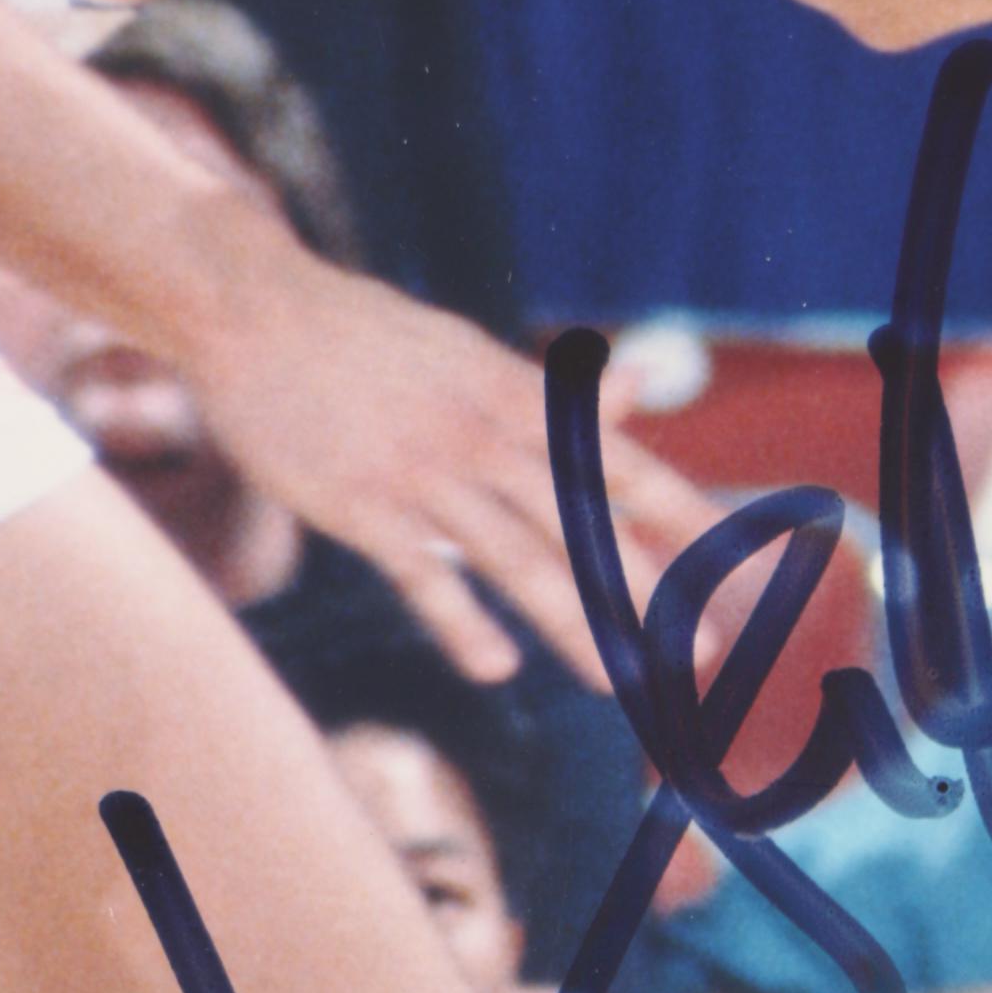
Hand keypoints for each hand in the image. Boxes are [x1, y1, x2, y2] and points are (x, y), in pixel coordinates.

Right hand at [184, 226, 720, 686]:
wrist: (256, 311)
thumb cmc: (371, 342)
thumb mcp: (473, 355)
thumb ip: (557, 393)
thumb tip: (645, 388)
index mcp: (519, 397)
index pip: (618, 463)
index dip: (680, 514)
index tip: (735, 561)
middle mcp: (485, 435)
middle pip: (581, 523)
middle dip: (645, 592)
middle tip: (698, 653)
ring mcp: (424, 472)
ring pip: (516, 556)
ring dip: (575, 623)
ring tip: (623, 681)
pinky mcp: (362, 505)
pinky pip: (419, 574)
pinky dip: (459, 620)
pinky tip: (497, 666)